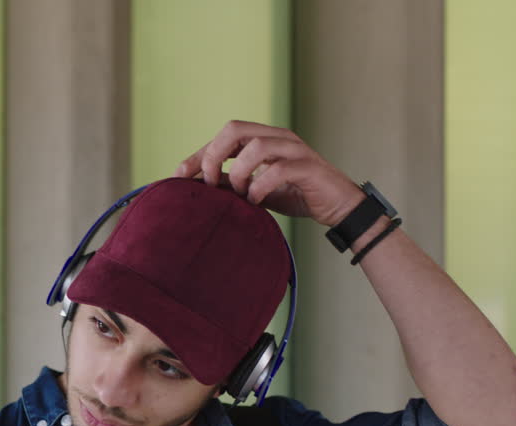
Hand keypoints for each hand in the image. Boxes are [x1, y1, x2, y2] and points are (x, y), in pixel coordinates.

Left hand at [175, 120, 364, 226]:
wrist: (337, 206)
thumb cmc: (297, 194)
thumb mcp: (256, 190)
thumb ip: (232, 184)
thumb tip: (201, 186)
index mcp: (263, 139)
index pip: (223, 135)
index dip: (198, 153)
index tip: (178, 175)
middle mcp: (278, 137)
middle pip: (235, 129)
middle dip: (213, 155)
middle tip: (209, 183)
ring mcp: (294, 149)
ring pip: (256, 146)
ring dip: (238, 173)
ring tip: (238, 195)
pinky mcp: (308, 167)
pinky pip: (277, 170)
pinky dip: (259, 186)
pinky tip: (254, 201)